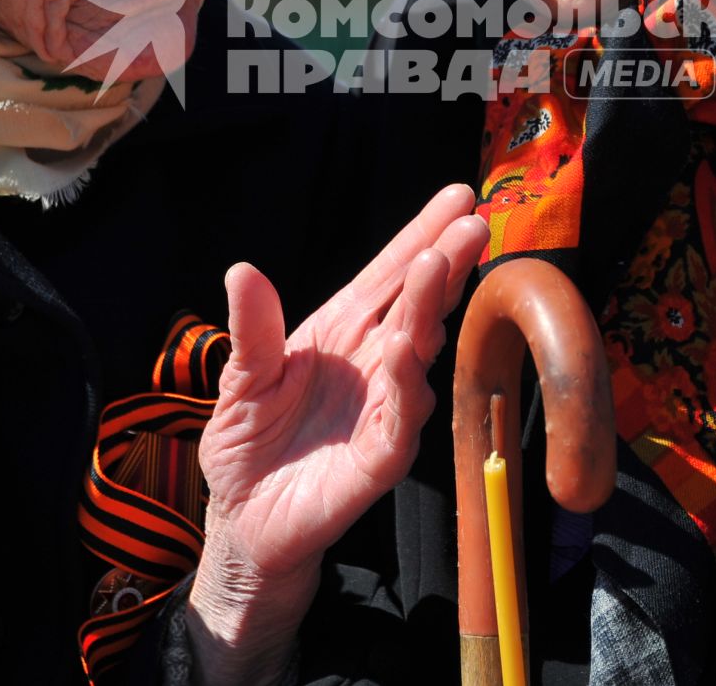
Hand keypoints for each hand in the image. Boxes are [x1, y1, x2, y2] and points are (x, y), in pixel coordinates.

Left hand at [187, 184, 487, 682]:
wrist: (244, 519)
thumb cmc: (250, 442)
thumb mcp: (242, 377)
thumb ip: (251, 329)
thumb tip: (242, 269)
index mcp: (344, 333)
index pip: (388, 276)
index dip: (421, 235)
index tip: (457, 196)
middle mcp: (375, 363)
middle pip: (417, 303)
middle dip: (445, 261)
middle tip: (473, 223)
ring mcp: (385, 407)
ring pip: (418, 351)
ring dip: (428, 309)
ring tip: (435, 266)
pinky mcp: (381, 458)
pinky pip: (401, 419)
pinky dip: (406, 384)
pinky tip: (407, 350)